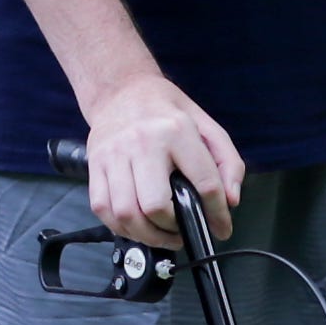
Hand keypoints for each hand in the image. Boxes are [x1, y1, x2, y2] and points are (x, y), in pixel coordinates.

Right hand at [85, 76, 242, 246]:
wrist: (121, 90)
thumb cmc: (166, 111)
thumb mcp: (206, 126)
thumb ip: (228, 163)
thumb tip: (230, 200)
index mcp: (176, 131)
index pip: (203, 183)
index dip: (217, 213)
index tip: (221, 227)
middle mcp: (142, 143)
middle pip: (156, 206)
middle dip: (173, 228)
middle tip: (181, 229)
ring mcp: (114, 155)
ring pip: (126, 213)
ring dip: (147, 234)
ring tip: (161, 233)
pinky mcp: (95, 165)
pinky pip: (103, 209)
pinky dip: (121, 227)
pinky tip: (136, 225)